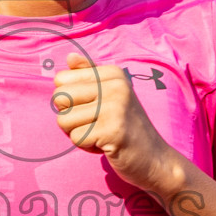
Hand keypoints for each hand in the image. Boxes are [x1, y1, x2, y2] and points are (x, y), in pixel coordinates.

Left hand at [51, 52, 182, 193]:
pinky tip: (107, 145)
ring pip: (64, 120)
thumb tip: (69, 56)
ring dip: (79, 134)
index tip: (94, 109)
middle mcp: (116, 85)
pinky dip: (87, 147)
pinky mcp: (113, 130)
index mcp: (113, 73)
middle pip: (59, 98)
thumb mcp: (111, 96)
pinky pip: (76, 138)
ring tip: (103, 135)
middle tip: (96, 125)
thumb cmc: (127, 128)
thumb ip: (89, 75)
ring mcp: (115, 107)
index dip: (70, 100)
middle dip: (70, 118)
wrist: (156, 159)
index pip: (61, 79)